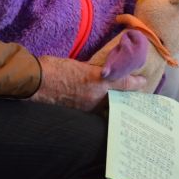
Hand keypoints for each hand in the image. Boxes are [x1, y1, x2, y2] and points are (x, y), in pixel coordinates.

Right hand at [31, 55, 145, 111]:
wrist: (35, 82)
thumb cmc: (53, 68)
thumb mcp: (77, 65)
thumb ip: (91, 72)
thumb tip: (99, 75)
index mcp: (97, 80)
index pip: (123, 82)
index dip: (135, 83)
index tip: (143, 82)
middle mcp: (95, 96)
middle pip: (117, 99)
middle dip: (124, 98)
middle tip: (131, 97)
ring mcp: (87, 107)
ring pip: (106, 107)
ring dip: (111, 105)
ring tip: (115, 103)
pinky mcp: (78, 113)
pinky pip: (94, 112)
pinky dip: (98, 110)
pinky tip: (96, 107)